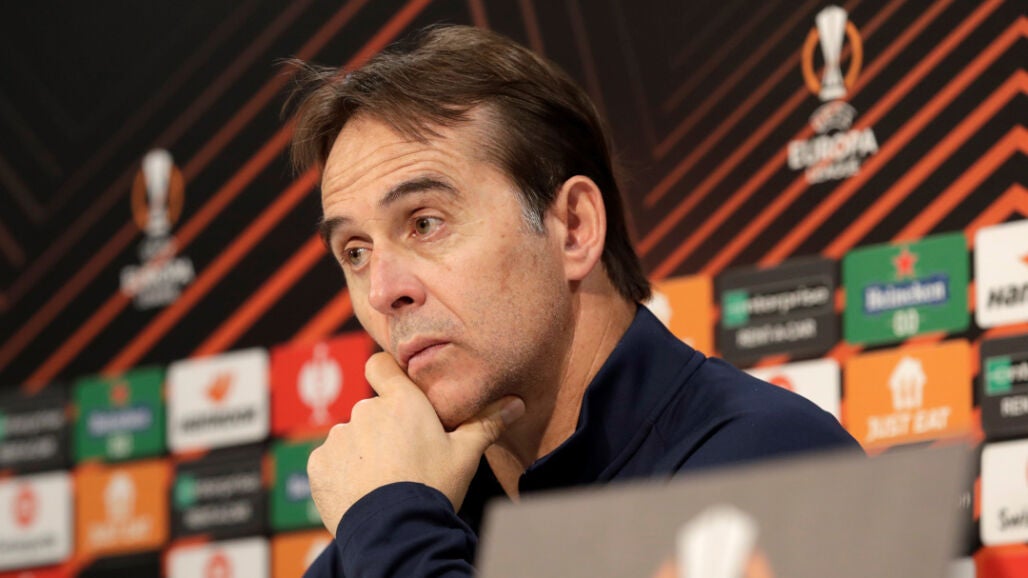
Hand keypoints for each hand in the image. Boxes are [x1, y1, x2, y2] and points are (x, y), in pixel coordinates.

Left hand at [306, 352, 524, 535]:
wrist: (395, 531)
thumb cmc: (432, 487)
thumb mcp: (465, 455)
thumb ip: (486, 423)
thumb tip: (517, 403)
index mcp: (401, 402)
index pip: (382, 365)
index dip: (387, 374)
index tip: (397, 391)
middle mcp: (365, 411)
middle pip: (372, 410)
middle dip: (383, 428)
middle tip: (403, 457)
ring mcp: (340, 437)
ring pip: (352, 436)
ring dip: (362, 451)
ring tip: (382, 480)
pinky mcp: (320, 463)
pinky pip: (330, 459)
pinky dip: (342, 471)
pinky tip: (361, 490)